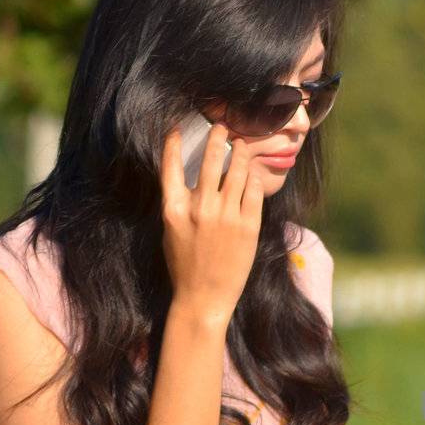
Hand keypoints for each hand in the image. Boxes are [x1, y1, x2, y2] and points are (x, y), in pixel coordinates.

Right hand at [159, 119, 263, 326]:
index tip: (176, 128)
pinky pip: (253, 192)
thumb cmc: (185, 265)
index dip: (172, 143)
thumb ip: (181, 203)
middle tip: (224, 126)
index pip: (170, 166)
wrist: (204, 297)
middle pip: (210, 161)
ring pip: (237, 172)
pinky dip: (253, 180)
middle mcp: (200, 208)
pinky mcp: (248, 226)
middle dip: (218, 138)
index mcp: (174, 209)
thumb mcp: (172, 231)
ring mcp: (226, 216)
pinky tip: (252, 174)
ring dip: (240, 154)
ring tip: (243, 145)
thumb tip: (193, 178)